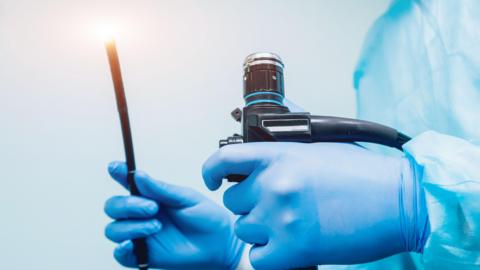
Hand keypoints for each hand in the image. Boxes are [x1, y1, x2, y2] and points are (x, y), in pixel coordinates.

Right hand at [104, 161, 243, 268]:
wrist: (220, 243)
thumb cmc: (206, 217)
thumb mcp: (186, 198)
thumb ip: (161, 189)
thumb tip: (138, 175)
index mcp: (150, 195)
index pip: (127, 182)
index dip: (118, 173)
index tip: (115, 167)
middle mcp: (140, 214)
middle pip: (113, 206)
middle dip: (128, 205)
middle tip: (153, 207)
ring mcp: (140, 235)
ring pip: (113, 230)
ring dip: (131, 226)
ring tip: (157, 225)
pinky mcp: (143, 255)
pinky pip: (121, 255)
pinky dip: (121, 250)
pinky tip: (131, 244)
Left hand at [202, 143, 428, 268]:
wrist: (400, 202)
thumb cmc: (364, 173)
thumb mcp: (322, 143)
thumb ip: (289, 132)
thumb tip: (269, 115)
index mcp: (280, 155)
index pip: (223, 160)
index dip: (210, 171)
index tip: (211, 180)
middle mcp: (274, 185)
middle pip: (233, 200)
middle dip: (249, 203)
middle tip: (274, 205)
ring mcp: (281, 219)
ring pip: (243, 229)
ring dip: (260, 229)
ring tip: (288, 225)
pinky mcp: (293, 251)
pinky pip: (257, 258)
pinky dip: (268, 255)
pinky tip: (287, 246)